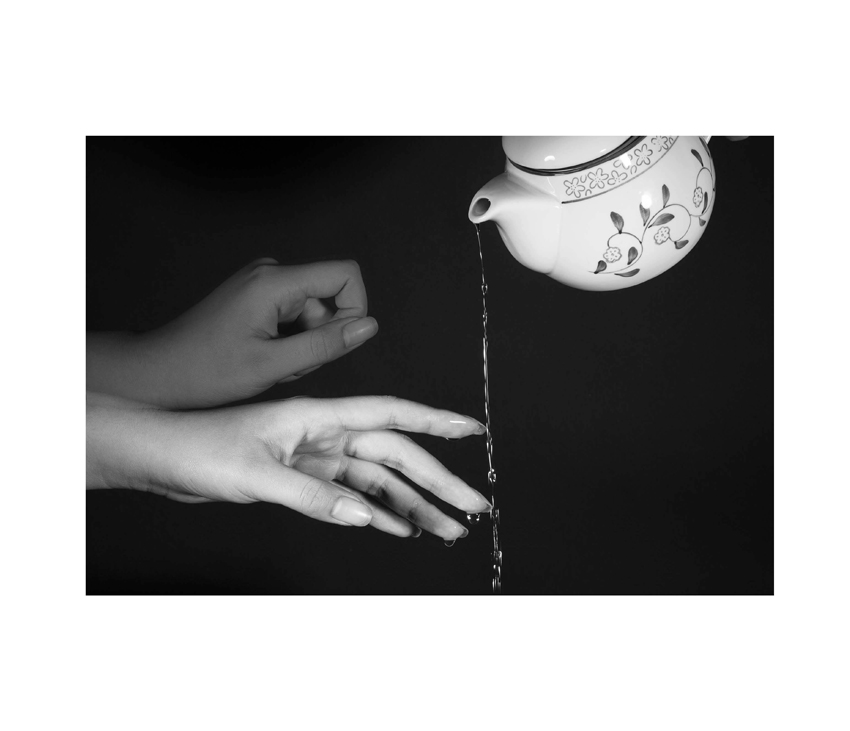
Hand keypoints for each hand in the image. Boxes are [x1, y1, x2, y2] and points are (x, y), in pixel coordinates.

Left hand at [87, 259, 377, 407]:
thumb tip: (369, 326)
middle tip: (287, 365)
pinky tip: (264, 359)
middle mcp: (270, 273)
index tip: (336, 345)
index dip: (355, 309)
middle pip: (329, 297)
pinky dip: (290, 341)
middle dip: (321, 337)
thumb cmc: (205, 372)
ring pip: (313, 311)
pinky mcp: (256, 295)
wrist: (157, 372)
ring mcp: (262, 283)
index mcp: (274, 282)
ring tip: (272, 366)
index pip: (345, 275)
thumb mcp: (272, 366)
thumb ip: (325, 345)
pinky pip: (294, 314)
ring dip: (304, 344)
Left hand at [87, 393, 491, 540]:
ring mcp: (315, 458)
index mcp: (318, 417)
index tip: (471, 429)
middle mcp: (324, 434)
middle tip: (472, 508)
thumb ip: (314, 496)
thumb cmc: (201, 450)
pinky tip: (399, 528)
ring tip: (445, 530)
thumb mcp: (257, 474)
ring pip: (376, 481)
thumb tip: (368, 515)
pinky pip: (350, 497)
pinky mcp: (302, 479)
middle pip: (394, 456)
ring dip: (411, 504)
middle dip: (436, 481)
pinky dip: (377, 512)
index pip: (389, 415)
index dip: (434, 421)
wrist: (163, 458)